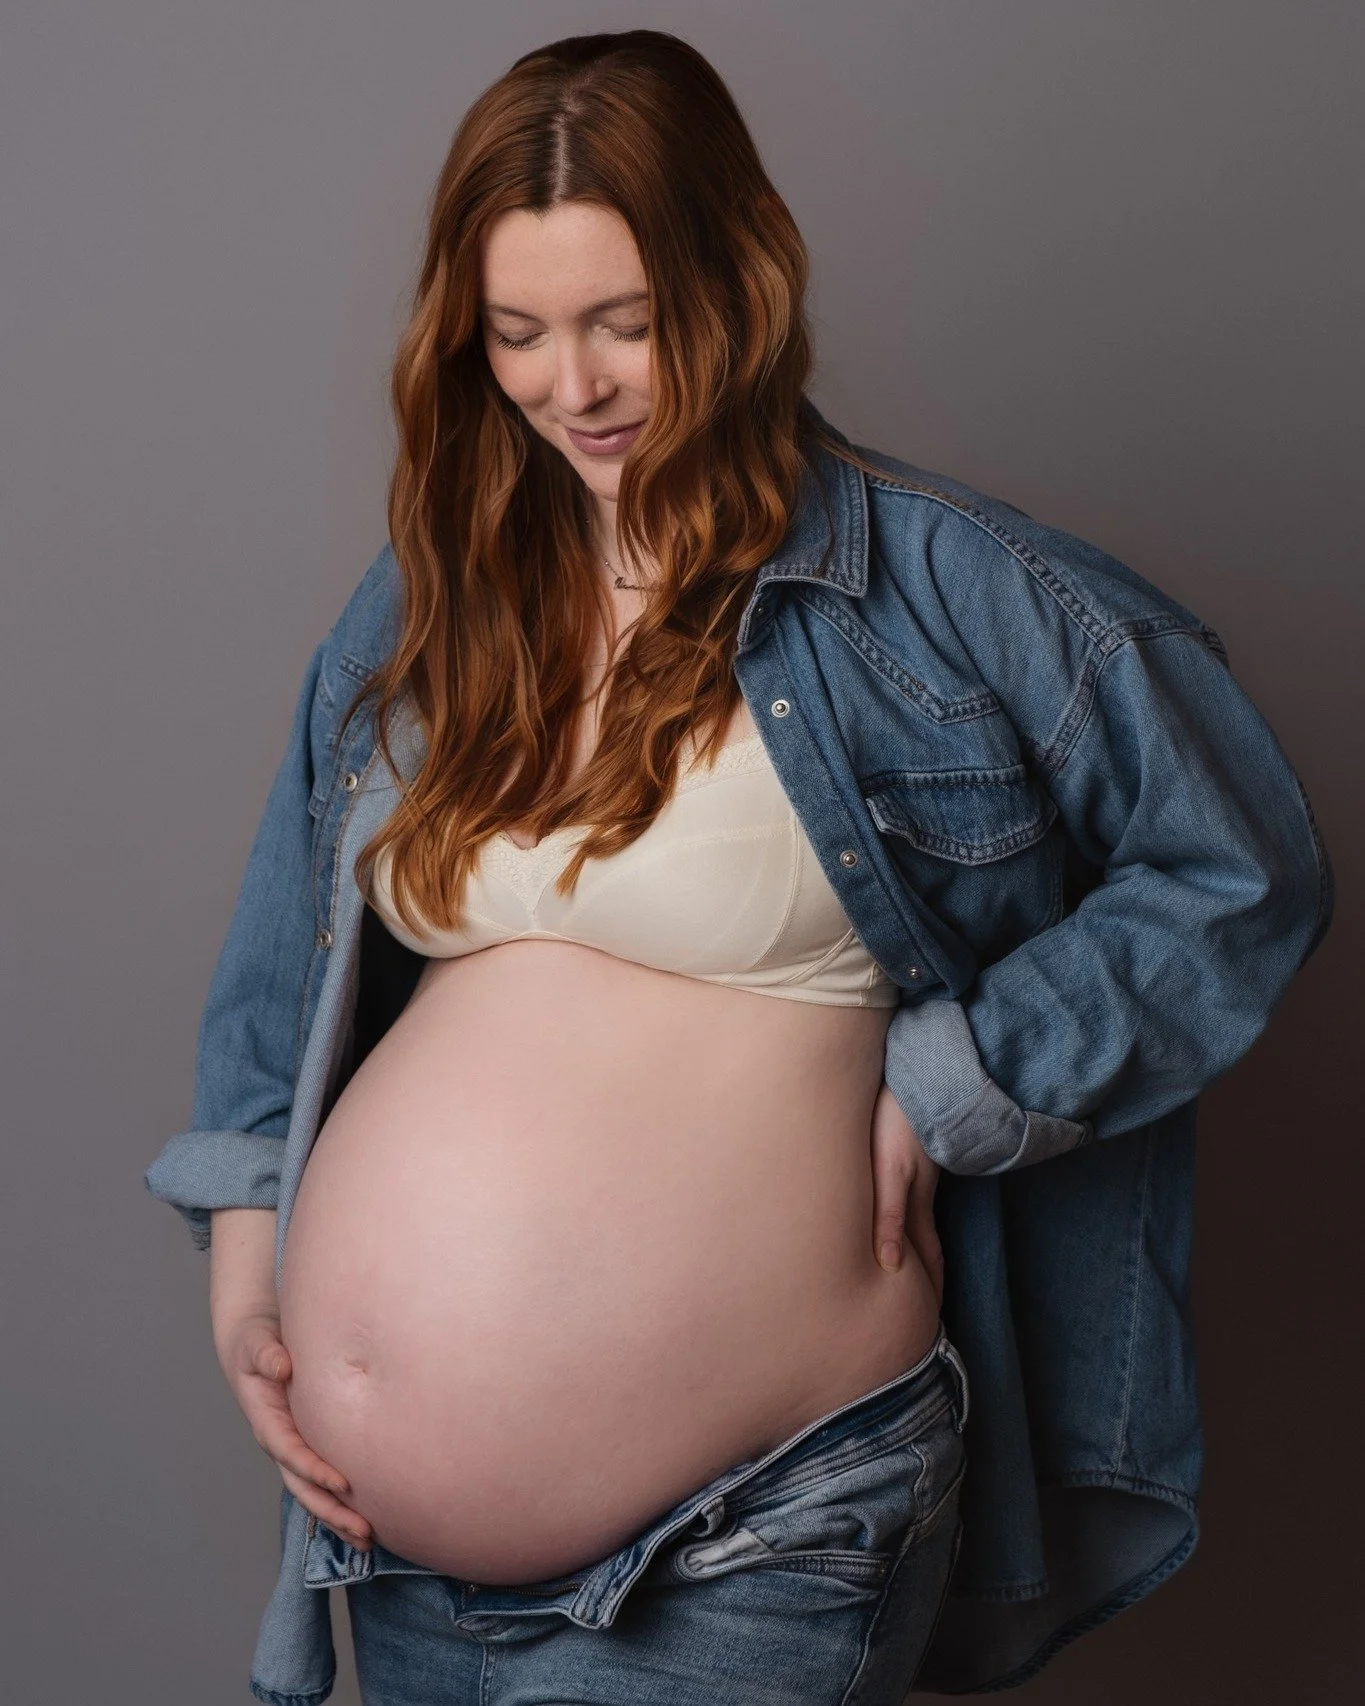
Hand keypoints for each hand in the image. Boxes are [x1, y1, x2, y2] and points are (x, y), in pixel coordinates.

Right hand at [218, 1309, 372, 1549]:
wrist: (254, 1341)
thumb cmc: (256, 1340)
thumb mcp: (256, 1342)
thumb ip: (266, 1354)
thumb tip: (280, 1367)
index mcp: (267, 1419)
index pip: (290, 1451)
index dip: (313, 1469)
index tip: (342, 1483)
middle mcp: (280, 1440)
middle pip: (303, 1486)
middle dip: (331, 1511)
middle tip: (363, 1530)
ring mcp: (294, 1446)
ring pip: (314, 1491)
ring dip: (338, 1516)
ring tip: (369, 1540)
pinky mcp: (308, 1443)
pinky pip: (323, 1478)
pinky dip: (341, 1500)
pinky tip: (367, 1516)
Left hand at [869, 1080, 943, 1307]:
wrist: (917, 1069)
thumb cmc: (896, 1119)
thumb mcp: (891, 1169)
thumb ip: (889, 1216)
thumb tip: (890, 1268)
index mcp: (915, 1202)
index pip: (927, 1258)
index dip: (931, 1288)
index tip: (932, 1318)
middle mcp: (920, 1191)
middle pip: (925, 1243)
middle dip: (926, 1275)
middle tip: (927, 1308)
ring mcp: (919, 1172)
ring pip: (917, 1219)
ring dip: (918, 1248)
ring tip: (916, 1273)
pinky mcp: (912, 1151)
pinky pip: (911, 1196)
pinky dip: (909, 1217)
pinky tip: (903, 1212)